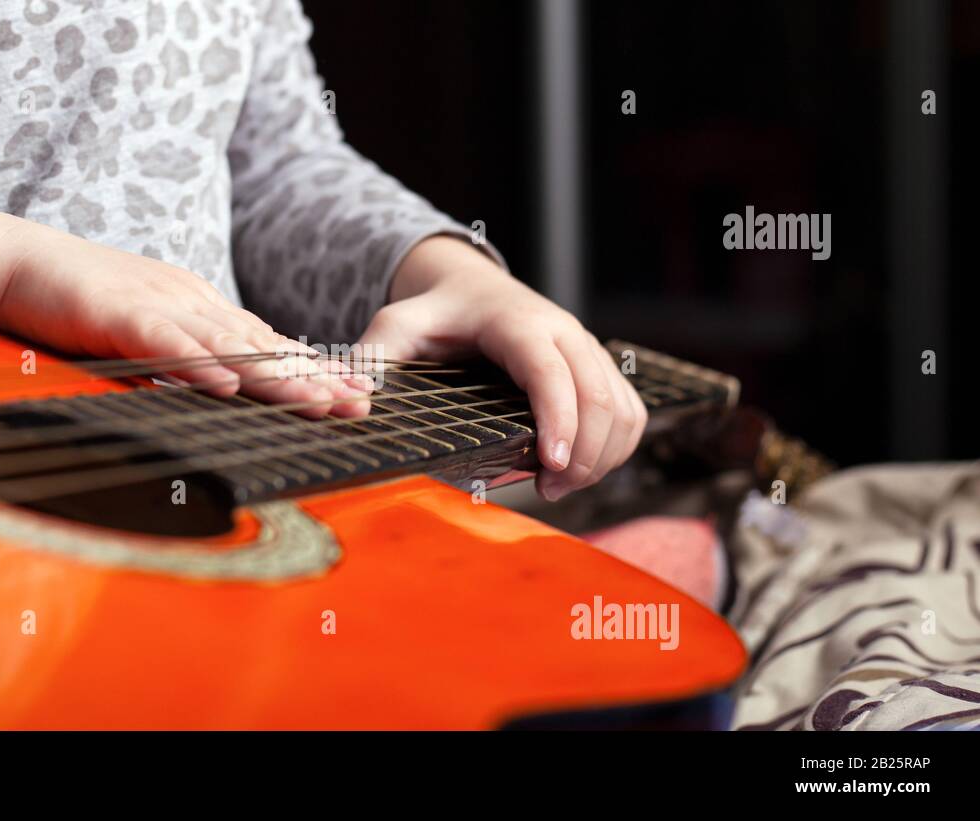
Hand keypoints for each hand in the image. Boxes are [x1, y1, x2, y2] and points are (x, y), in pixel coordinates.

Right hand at [0, 209, 371, 417]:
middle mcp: (186, 300)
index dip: (311, 368)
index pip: (264, 340)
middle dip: (314, 376)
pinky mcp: (116, 313)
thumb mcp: (138, 327)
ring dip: (276, 375)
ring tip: (319, 402)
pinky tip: (231, 385)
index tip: (353, 394)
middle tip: (360, 405)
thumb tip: (217, 387)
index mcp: (193, 304)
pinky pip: (165, 342)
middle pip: (261, 343)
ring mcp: (154, 304)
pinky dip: (199, 364)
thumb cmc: (69, 298)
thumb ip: (176, 353)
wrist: (7, 259)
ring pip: (227, 343)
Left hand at [358, 235, 646, 499]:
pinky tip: (580, 470)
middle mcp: (563, 332)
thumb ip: (370, 361)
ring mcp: (588, 350)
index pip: (551, 372)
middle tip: (548, 491)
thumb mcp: (395, 327)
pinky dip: (618, 447)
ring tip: (559, 487)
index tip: (550, 465)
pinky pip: (631, 411)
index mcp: (518, 323)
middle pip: (599, 396)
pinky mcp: (601, 368)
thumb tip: (352, 405)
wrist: (470, 286)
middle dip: (583, 453)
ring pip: (622, 408)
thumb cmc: (433, 313)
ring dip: (602, 456)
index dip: (559, 419)